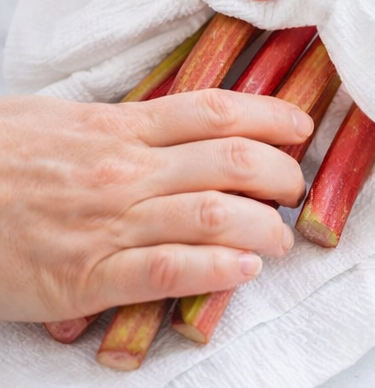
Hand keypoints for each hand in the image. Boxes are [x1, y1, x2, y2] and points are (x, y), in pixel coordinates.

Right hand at [0, 90, 312, 320]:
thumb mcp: (60, 119)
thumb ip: (118, 122)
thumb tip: (165, 126)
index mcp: (120, 125)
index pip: (216, 110)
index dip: (271, 117)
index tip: (301, 127)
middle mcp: (126, 168)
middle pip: (232, 160)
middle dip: (281, 175)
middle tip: (296, 189)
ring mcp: (110, 222)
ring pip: (213, 215)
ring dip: (263, 228)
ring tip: (281, 238)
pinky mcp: (87, 277)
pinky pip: (168, 271)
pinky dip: (215, 271)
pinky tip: (244, 271)